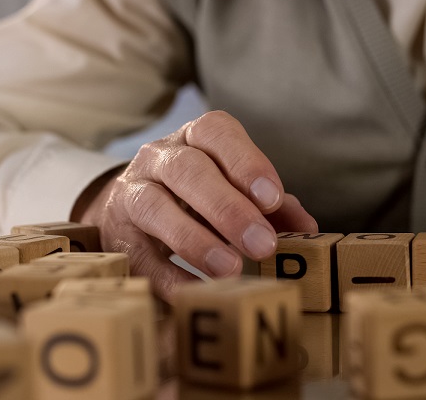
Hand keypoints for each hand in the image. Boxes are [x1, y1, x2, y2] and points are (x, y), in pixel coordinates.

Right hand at [72, 111, 317, 299]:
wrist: (130, 209)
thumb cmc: (198, 196)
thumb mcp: (235, 190)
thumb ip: (273, 206)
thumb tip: (309, 228)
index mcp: (194, 139)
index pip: (217, 133)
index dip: (246, 163)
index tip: (272, 198)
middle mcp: (159, 158)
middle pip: (187, 170)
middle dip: (228, 208)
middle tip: (263, 245)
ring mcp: (132, 193)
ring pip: (154, 207)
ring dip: (195, 240)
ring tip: (231, 269)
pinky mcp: (117, 236)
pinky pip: (138, 255)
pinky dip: (167, 276)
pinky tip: (194, 292)